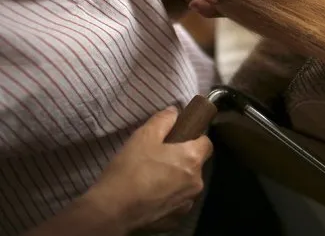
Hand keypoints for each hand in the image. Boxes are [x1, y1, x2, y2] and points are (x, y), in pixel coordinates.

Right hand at [87, 107, 213, 233]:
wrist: (113, 210)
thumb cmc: (130, 169)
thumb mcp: (144, 136)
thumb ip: (163, 120)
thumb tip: (175, 111)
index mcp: (192, 159)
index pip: (206, 143)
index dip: (195, 138)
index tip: (180, 137)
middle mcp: (196, 182)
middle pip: (196, 164)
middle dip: (183, 159)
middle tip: (160, 156)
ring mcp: (187, 202)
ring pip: (187, 184)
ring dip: (176, 179)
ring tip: (152, 177)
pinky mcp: (176, 219)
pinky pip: (177, 202)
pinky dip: (168, 197)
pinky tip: (150, 195)